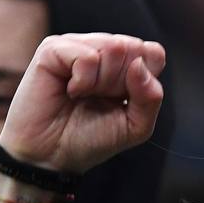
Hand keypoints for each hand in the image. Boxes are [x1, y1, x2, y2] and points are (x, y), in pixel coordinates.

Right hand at [0, 33, 165, 175]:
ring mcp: (77, 45)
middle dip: (121, 83)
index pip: (153, 52)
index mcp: (124, 61)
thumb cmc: (90, 138)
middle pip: (134, 48)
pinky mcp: (52, 49)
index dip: (143, 81)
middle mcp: (102, 47)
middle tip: (98, 100)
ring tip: (82, 95)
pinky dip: (83, 80)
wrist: (50, 157)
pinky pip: (87, 55)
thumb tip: (139, 64)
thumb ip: (150, 96)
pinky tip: (70, 91)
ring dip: (102, 82)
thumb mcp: (135, 126)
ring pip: (114, 48)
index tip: (121, 100)